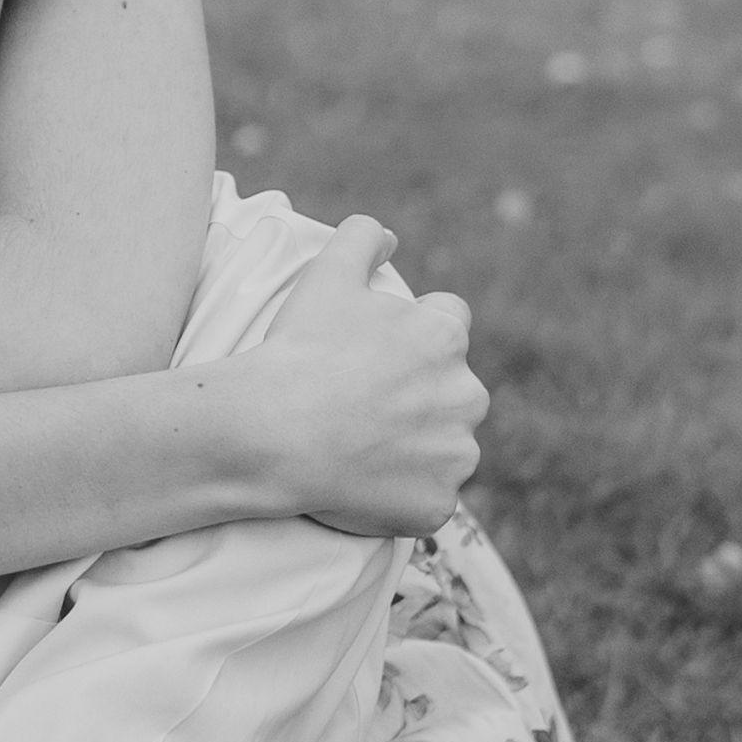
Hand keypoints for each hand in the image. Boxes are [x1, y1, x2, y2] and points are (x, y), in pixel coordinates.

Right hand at [247, 215, 486, 537]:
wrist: (275, 432)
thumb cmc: (300, 351)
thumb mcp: (326, 275)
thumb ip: (361, 238)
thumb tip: (388, 236)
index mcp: (445, 336)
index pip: (451, 321)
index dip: (416, 334)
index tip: (382, 352)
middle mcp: (466, 394)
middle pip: (455, 390)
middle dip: (423, 395)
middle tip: (365, 405)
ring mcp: (455, 455)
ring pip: (448, 447)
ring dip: (419, 448)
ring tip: (362, 449)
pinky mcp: (438, 505)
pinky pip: (429, 501)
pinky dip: (405, 497)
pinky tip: (364, 488)